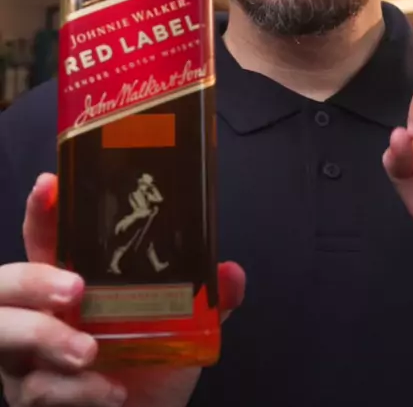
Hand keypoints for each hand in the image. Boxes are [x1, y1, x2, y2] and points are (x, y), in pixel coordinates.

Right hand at [0, 174, 244, 406]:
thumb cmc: (147, 363)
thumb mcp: (179, 325)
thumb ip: (206, 298)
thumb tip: (231, 275)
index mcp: (66, 280)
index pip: (43, 236)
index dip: (40, 210)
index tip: (50, 185)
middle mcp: (37, 313)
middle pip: (5, 284)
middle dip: (32, 279)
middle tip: (75, 288)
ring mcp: (26, 357)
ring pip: (7, 335)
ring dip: (48, 338)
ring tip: (89, 351)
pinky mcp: (33, 397)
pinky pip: (40, 389)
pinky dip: (79, 390)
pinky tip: (112, 391)